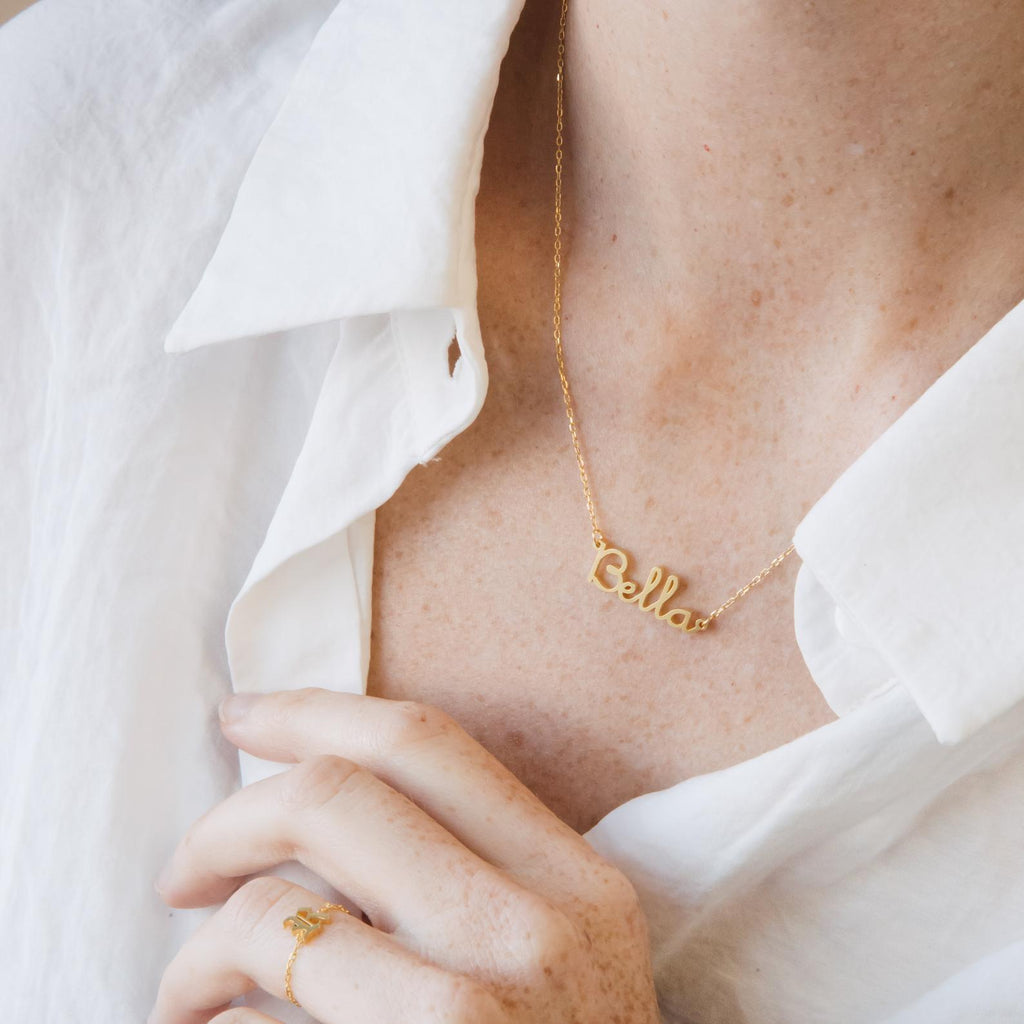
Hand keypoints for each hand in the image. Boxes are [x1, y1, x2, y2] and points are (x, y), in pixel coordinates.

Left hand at [150, 687, 660, 1023]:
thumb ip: (472, 877)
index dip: (314, 710)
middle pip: (335, 796)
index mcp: (575, 880)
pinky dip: (207, 1011)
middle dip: (230, 819)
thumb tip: (313, 810)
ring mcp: (476, 1010)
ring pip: (274, 911)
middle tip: (188, 870)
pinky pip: (258, 1014)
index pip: (425, 743)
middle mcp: (537, 927)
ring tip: (186, 988)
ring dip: (202, 945)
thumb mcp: (557, 961)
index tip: (242, 713)